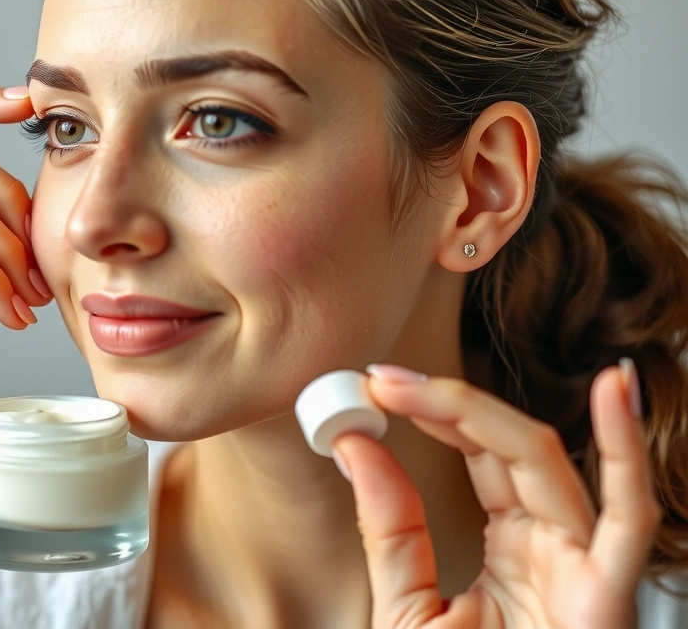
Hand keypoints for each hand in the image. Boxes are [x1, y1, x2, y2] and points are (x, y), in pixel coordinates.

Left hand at [332, 361, 660, 628]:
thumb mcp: (408, 609)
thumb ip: (389, 527)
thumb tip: (355, 446)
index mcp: (516, 548)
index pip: (480, 454)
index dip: (433, 411)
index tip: (373, 386)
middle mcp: (556, 547)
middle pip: (509, 448)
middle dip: (444, 405)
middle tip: (379, 380)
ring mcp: (584, 565)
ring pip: (546, 464)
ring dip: (480, 415)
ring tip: (414, 385)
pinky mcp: (607, 596)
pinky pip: (630, 520)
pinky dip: (625, 452)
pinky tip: (613, 392)